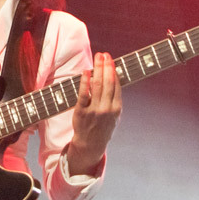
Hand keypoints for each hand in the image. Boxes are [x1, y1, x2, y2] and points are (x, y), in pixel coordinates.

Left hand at [69, 52, 121, 174]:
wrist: (90, 145)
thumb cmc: (102, 127)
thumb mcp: (114, 116)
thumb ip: (114, 99)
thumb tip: (113, 78)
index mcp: (117, 109)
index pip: (116, 85)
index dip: (114, 70)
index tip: (111, 59)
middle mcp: (107, 109)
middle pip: (108, 82)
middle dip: (106, 66)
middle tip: (104, 54)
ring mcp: (94, 111)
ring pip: (97, 85)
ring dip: (98, 69)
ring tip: (97, 57)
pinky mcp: (81, 112)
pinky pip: (83, 94)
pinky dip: (85, 81)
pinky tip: (86, 71)